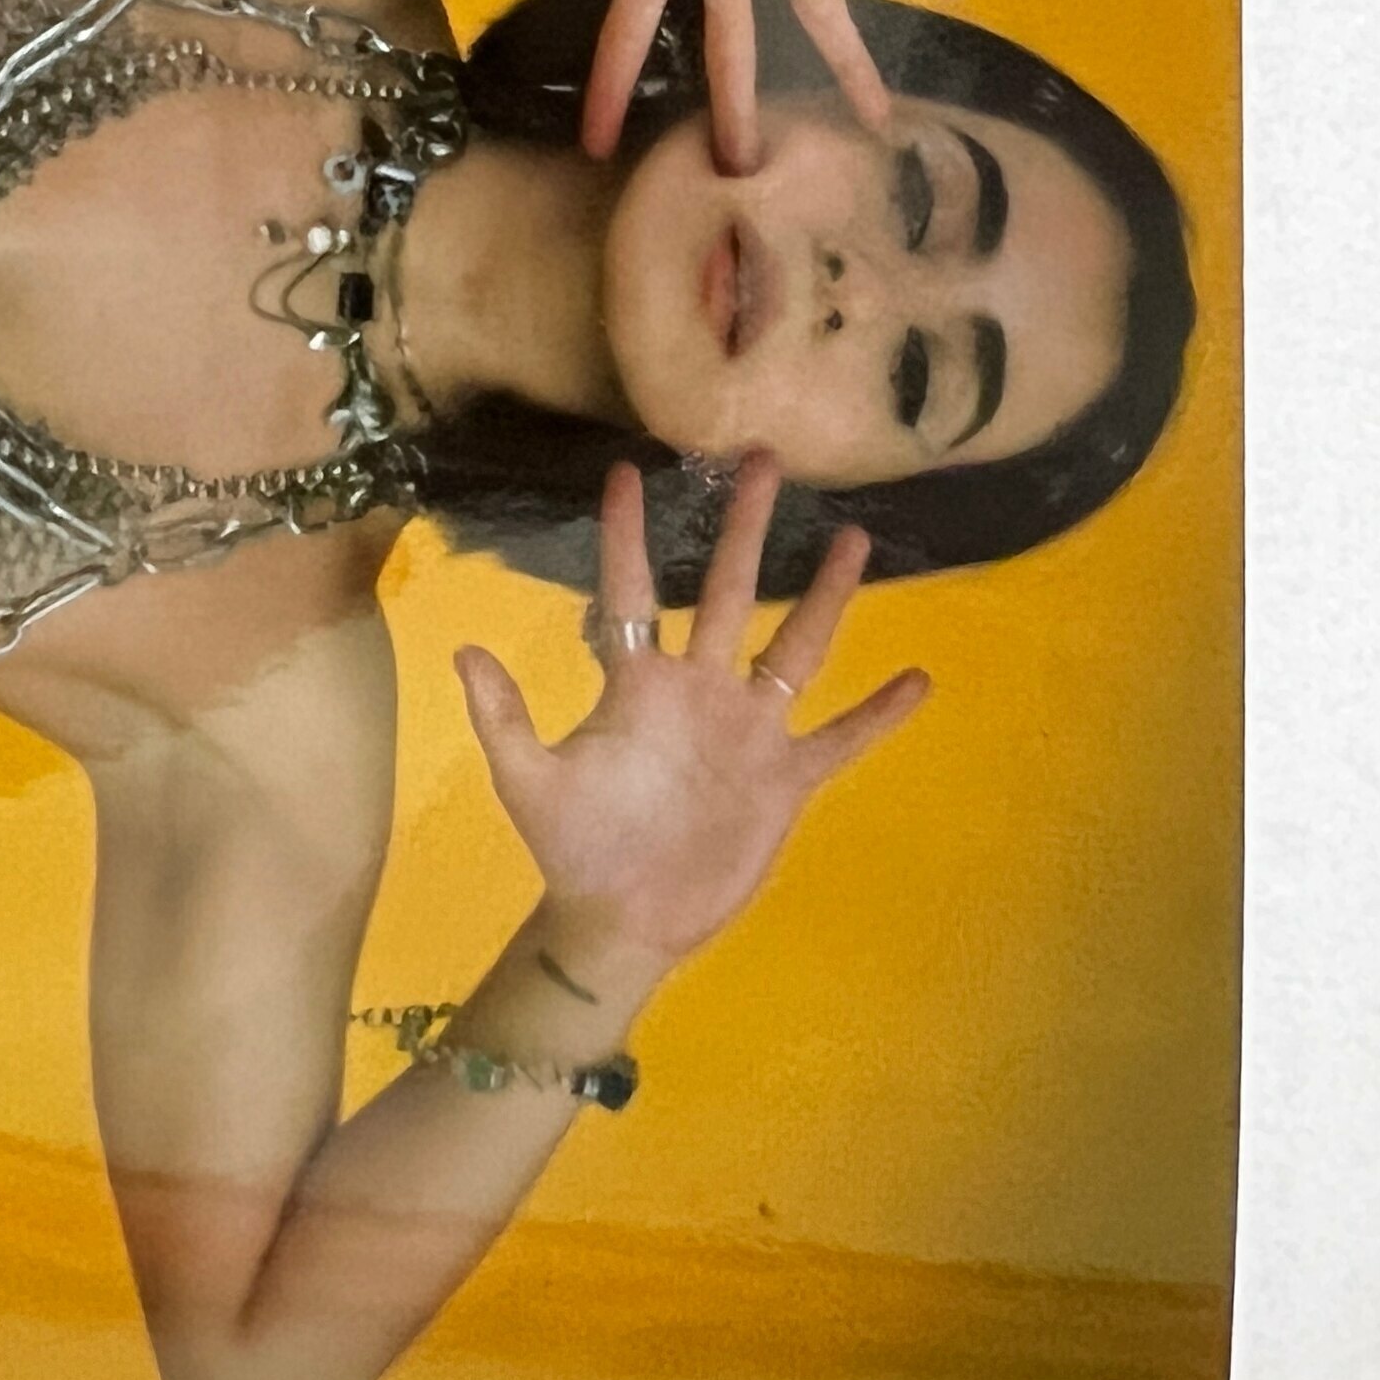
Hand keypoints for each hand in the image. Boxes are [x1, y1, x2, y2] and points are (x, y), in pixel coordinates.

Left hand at [453, 456, 931, 971]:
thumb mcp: (528, 782)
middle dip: (743, 529)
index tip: (627, 471)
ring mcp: (747, 731)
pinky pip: (838, 738)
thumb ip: (502, 718)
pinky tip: (918, 679)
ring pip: (793, 648)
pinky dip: (876, 714)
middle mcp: (699, 689)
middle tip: (762, 460)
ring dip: (824, 596)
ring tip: (854, 536)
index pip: (629, 592)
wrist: (622, 919)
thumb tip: (461, 648)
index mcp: (637, 684)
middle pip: (725, 592)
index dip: (627, 536)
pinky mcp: (784, 779)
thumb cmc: (574, 846)